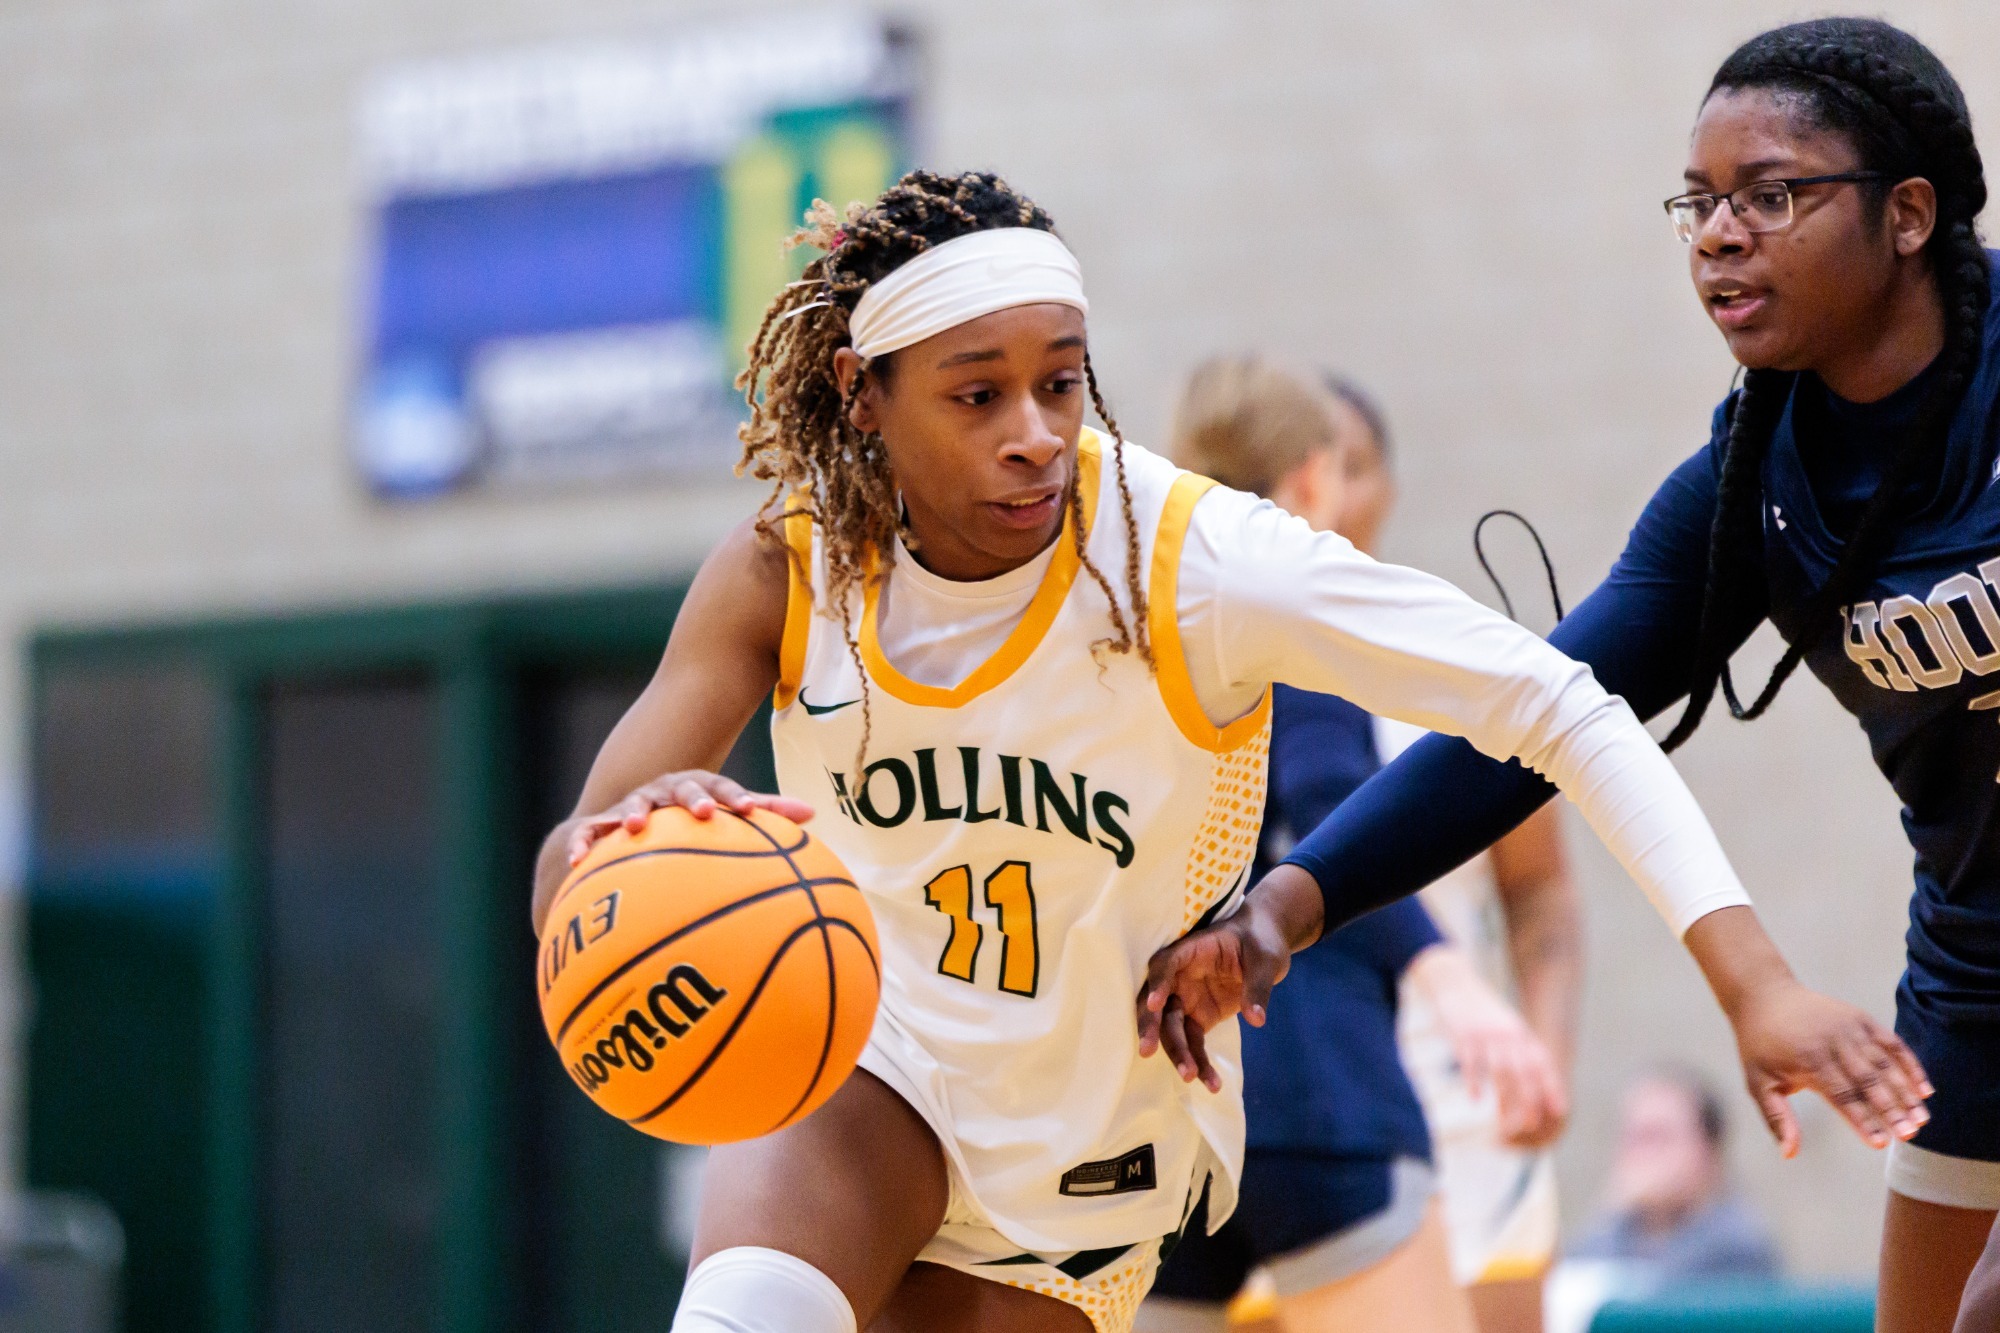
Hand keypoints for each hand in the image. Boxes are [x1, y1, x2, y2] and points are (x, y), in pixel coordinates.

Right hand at [565, 770, 815, 866]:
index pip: (723, 788)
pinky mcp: (601, 824)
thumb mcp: (725, 816)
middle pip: (681, 789)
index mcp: (700, 789)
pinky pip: (588, 832)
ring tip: (636, 826)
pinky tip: (577, 860)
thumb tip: (814, 813)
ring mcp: (633, 805)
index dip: (738, 798)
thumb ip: (766, 814)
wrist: (634, 820)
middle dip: (692, 798)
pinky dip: (581, 843)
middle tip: (704, 813)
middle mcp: (667, 791)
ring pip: (633, 805)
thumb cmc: (691, 821)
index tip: (753, 811)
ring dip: (635, 812)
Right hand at [1135, 900, 1293, 1092]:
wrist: (1264, 945)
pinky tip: (1211, 1083)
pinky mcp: (1198, 1018)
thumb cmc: (1260, 941)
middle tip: (1147, 1050)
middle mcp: (1181, 977)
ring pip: (1172, 1029)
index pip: (1167, 964)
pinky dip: (1199, 1063)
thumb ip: (1258, 987)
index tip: (1154, 1004)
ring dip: (1178, 1053)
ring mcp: (1187, 999)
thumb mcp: (1265, 959)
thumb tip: (1255, 1018)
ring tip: (1190, 1076)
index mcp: (1192, 951)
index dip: (1158, 983)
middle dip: (1152, 1027)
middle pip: (1159, 1002)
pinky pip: (1193, 1043)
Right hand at [1405, 945, 1568, 1148]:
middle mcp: (1508, 1034)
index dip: (1552, 1087)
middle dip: (1530, 1100)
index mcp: (1521, 1033)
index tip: (1559, 1111)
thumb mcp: (1506, 1025)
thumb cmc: (1481, 1011)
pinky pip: (1472, 1063)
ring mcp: (1486, 1035)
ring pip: (1501, 1072)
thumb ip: (1518, 1048)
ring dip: (1505, 1100)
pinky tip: (1475, 1100)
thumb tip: (1531, 1080)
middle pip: (1524, 1072)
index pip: (1542, 1064)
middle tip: (1530, 1125)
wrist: (1456, 982)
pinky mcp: (1464, 1035)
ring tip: (1505, 1124)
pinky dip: (1474, 1082)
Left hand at [1727, 976, 1930, 1156]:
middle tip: (1911, 1135)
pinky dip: (1910, 1064)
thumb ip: (1777, 1118)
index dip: (1862, 1120)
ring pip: (1885, 1063)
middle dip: (1891, 1109)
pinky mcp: (1861, 1018)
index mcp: (1808, 1061)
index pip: (1841, 1096)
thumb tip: (1790, 1154)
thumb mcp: (1758, 1082)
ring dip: (1906, 1091)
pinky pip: (1892, 1043)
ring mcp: (1850, 1027)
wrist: (1764, 995)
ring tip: (1922, 1118)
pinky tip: (1925, 1089)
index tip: (1881, 1143)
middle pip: (1868, 1081)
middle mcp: (1833, 1042)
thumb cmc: (1760, 1045)